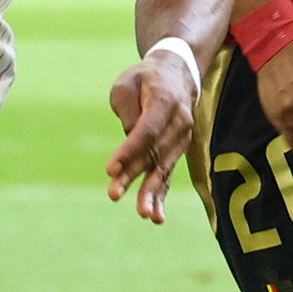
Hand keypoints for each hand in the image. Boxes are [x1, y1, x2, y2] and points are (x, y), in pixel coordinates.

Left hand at [104, 46, 198, 224]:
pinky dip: (161, 195)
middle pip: (154, 152)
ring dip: (151, 192)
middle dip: (133, 175)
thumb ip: (126, 110)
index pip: (146, 130)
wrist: (177, 75)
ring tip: (143, 213)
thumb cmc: (144, 80)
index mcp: (165, 100)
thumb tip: (128, 138)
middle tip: (113, 195)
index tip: (109, 170)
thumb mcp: (126, 84)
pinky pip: (168, 174)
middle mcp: (179, 121)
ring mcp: (183, 138)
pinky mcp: (178, 151)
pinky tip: (155, 217)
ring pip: (163, 167)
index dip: (129, 151)